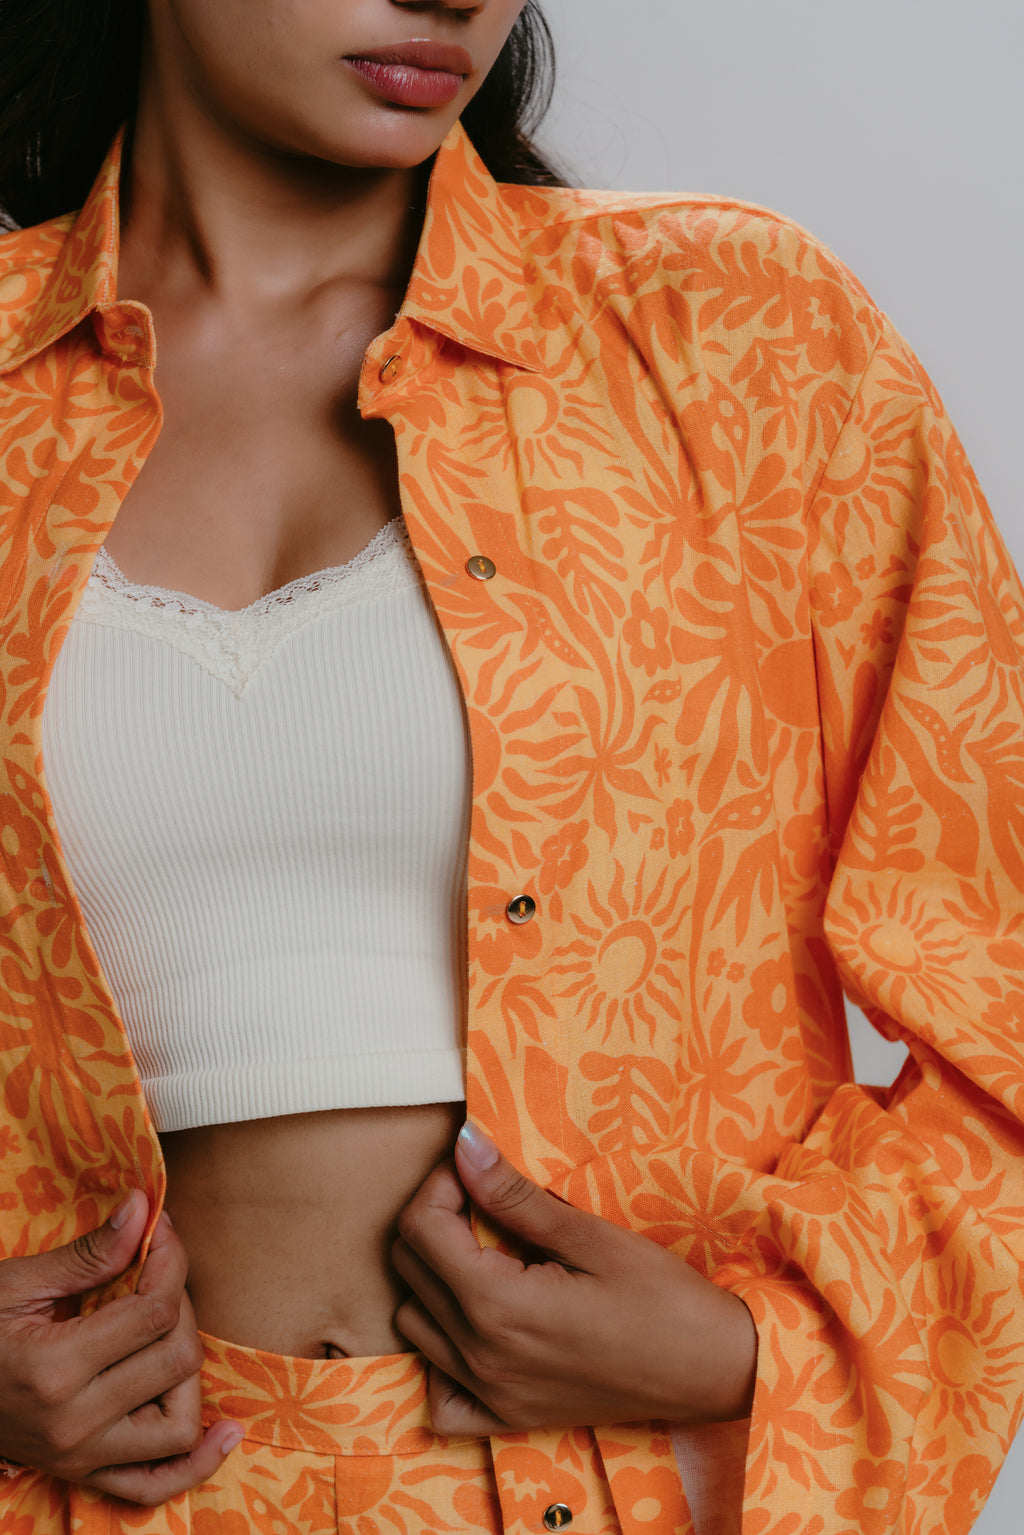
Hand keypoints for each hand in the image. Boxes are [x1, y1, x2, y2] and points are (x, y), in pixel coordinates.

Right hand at [0, 1190, 242, 1503]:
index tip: (161, 1233)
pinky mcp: (83, 1474)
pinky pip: (155, 1485)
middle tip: (156, 1277)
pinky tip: (224, 1432)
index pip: (155, 1312)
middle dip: (179, 1305)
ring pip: (179, 1425)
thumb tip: (143, 1207)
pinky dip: (195, 1464)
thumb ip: (90, 1253)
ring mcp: (81, 1457)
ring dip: (187, 1374)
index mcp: (55, 1370)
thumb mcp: (20, 1284)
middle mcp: (75, 1424)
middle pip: (177, 1360)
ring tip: (166, 1334)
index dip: (170, 1260)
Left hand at [393, 1123, 756, 1436]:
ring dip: (434, 1278)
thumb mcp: (591, 1236)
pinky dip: (441, 1356)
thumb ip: (516, 1197)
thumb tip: (465, 1146)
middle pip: (409, 1270)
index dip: (440, 1184)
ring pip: (415, 1323)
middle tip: (483, 1200)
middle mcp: (481, 1356)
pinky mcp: (508, 1418)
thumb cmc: (665, 1299)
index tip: (477, 1168)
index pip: (420, 1230)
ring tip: (485, 1253)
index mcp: (498, 1306)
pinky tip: (475, 1326)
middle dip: (434, 1220)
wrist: (714, 1370)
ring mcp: (491, 1394)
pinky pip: (440, 1395)